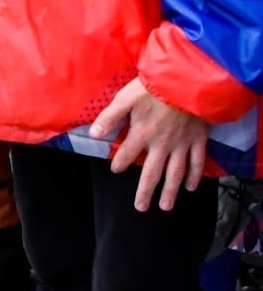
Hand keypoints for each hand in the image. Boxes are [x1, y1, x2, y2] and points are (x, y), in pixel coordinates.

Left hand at [92, 77, 208, 211]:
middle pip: (152, 173)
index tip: (115, 170)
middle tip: (141, 208)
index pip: (127, 155)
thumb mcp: (125, 99)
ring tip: (165, 207)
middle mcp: (161, 145)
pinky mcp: (198, 140)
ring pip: (175, 173)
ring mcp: (181, 144)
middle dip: (145, 191)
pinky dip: (194, 176)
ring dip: (170, 191)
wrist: (186, 83)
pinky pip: (197, 162)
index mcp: (142, 134)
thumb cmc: (153, 88)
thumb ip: (110, 118)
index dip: (119, 164)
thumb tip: (93, 134)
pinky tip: (190, 187)